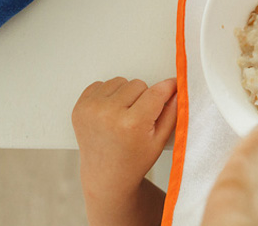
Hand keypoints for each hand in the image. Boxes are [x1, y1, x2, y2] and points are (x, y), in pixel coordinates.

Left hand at [72, 77, 176, 204]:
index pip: (157, 91)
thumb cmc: (134, 161)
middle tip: (140, 118)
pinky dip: (109, 95)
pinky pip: (101, 84)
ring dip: (126, 94)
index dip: (168, 88)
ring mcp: (91, 109)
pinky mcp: (79, 107)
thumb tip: (178, 87)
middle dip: (144, 97)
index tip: (173, 86)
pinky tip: (111, 113)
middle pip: (138, 83)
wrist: (105, 177)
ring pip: (120, 81)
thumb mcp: (161, 140)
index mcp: (132, 124)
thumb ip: (173, 111)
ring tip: (125, 115)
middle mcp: (108, 114)